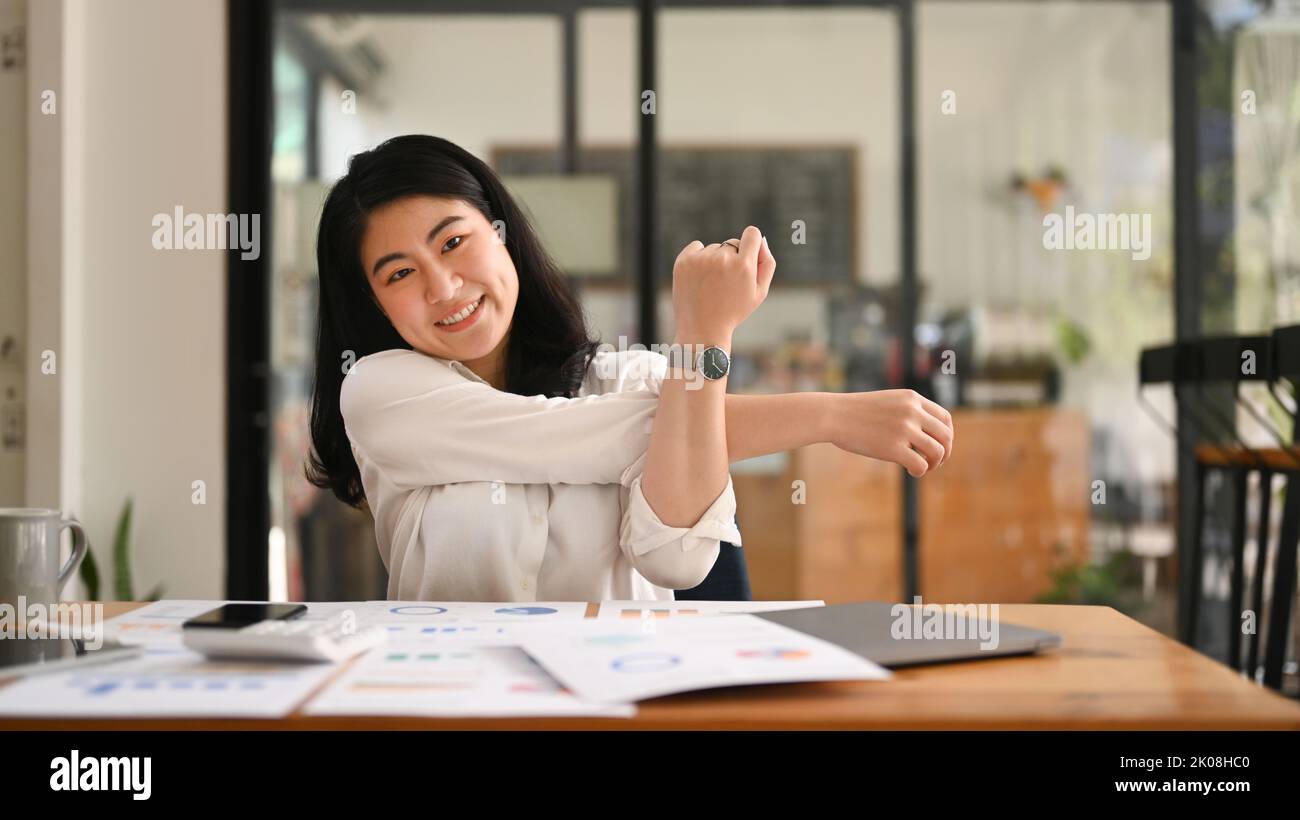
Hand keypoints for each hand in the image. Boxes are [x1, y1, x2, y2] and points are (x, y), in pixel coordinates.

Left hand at [672, 225, 774, 336]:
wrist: (702, 328)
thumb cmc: (733, 311)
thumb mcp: (759, 292)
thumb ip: (766, 263)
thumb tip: (761, 240)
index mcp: (743, 266)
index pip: (752, 234)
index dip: (752, 242)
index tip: (747, 253)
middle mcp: (722, 259)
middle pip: (732, 244)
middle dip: (732, 259)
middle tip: (726, 283)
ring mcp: (701, 259)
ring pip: (714, 248)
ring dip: (714, 261)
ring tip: (711, 285)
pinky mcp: (684, 261)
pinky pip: (696, 247)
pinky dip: (698, 257)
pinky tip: (699, 277)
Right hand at [827, 389, 953, 477]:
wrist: (833, 415)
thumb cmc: (855, 412)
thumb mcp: (887, 402)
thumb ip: (907, 411)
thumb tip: (924, 433)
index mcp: (912, 398)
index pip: (945, 418)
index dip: (947, 435)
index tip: (940, 445)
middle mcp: (912, 411)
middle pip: (945, 435)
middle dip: (945, 452)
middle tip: (936, 462)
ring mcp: (904, 429)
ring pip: (937, 451)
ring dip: (935, 463)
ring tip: (924, 467)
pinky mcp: (894, 448)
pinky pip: (921, 465)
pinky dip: (920, 471)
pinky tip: (911, 472)